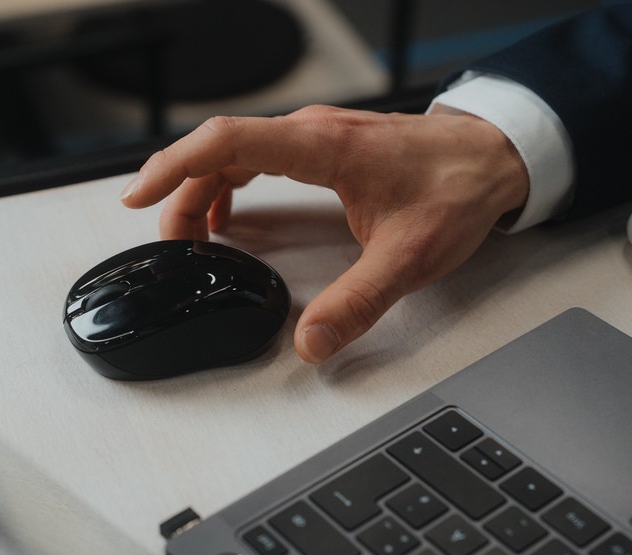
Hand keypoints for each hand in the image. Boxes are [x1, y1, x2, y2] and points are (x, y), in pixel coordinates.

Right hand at [120, 104, 528, 362]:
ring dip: (201, 190)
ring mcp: (315, 138)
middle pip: (219, 151)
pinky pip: (256, 156)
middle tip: (169, 244)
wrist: (492, 159)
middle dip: (181, 194)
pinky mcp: (321, 147)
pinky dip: (228, 184)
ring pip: (235, 153)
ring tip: (189, 235)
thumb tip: (312, 341)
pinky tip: (227, 214)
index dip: (175, 166)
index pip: (228, 143)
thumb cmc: (456, 191)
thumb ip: (359, 302)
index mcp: (323, 148)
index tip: (139, 196)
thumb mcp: (409, 256)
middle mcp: (312, 134)